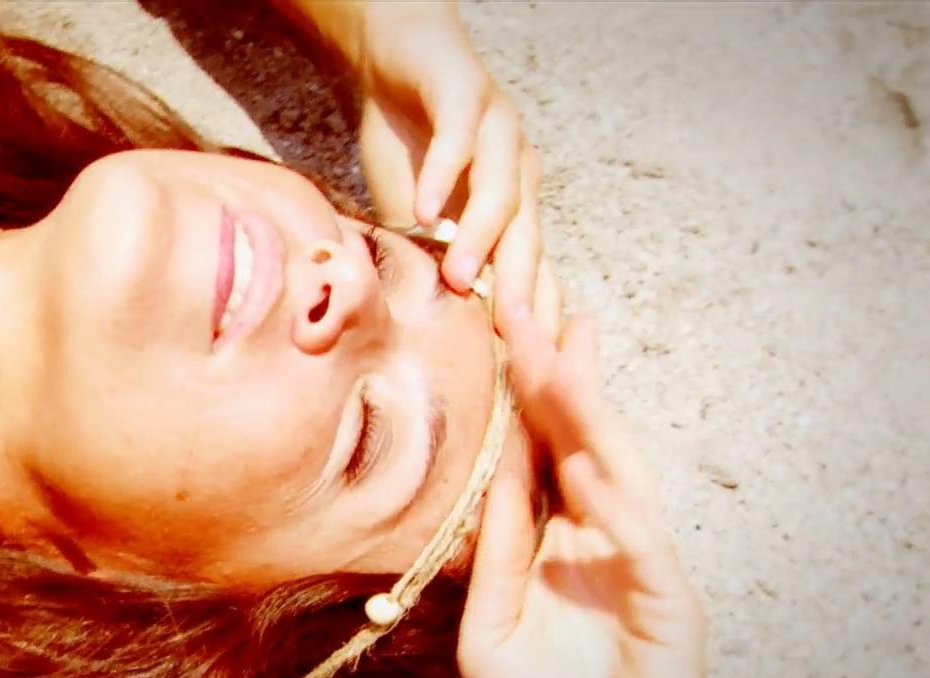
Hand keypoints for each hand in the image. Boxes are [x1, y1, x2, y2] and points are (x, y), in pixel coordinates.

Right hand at [329, 2, 544, 315]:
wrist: (399, 55)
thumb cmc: (410, 140)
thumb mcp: (417, 212)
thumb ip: (427, 257)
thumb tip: (421, 327)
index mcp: (514, 206)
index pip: (530, 268)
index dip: (529, 316)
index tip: (526, 370)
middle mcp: (518, 171)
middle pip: (528, 238)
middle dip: (522, 290)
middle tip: (512, 340)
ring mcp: (497, 132)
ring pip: (500, 193)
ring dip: (481, 237)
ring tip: (459, 276)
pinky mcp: (467, 97)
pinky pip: (459, 143)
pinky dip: (444, 176)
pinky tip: (424, 210)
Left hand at [457, 307, 710, 677]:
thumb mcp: (494, 621)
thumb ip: (495, 548)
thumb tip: (486, 475)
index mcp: (562, 539)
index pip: (544, 447)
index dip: (526, 390)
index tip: (502, 324)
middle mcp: (604, 538)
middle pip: (582, 439)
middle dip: (557, 373)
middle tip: (531, 301)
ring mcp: (639, 566)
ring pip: (618, 472)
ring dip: (588, 415)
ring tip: (558, 356)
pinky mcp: (668, 606)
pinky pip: (640, 544)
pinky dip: (616, 505)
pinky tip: (587, 466)